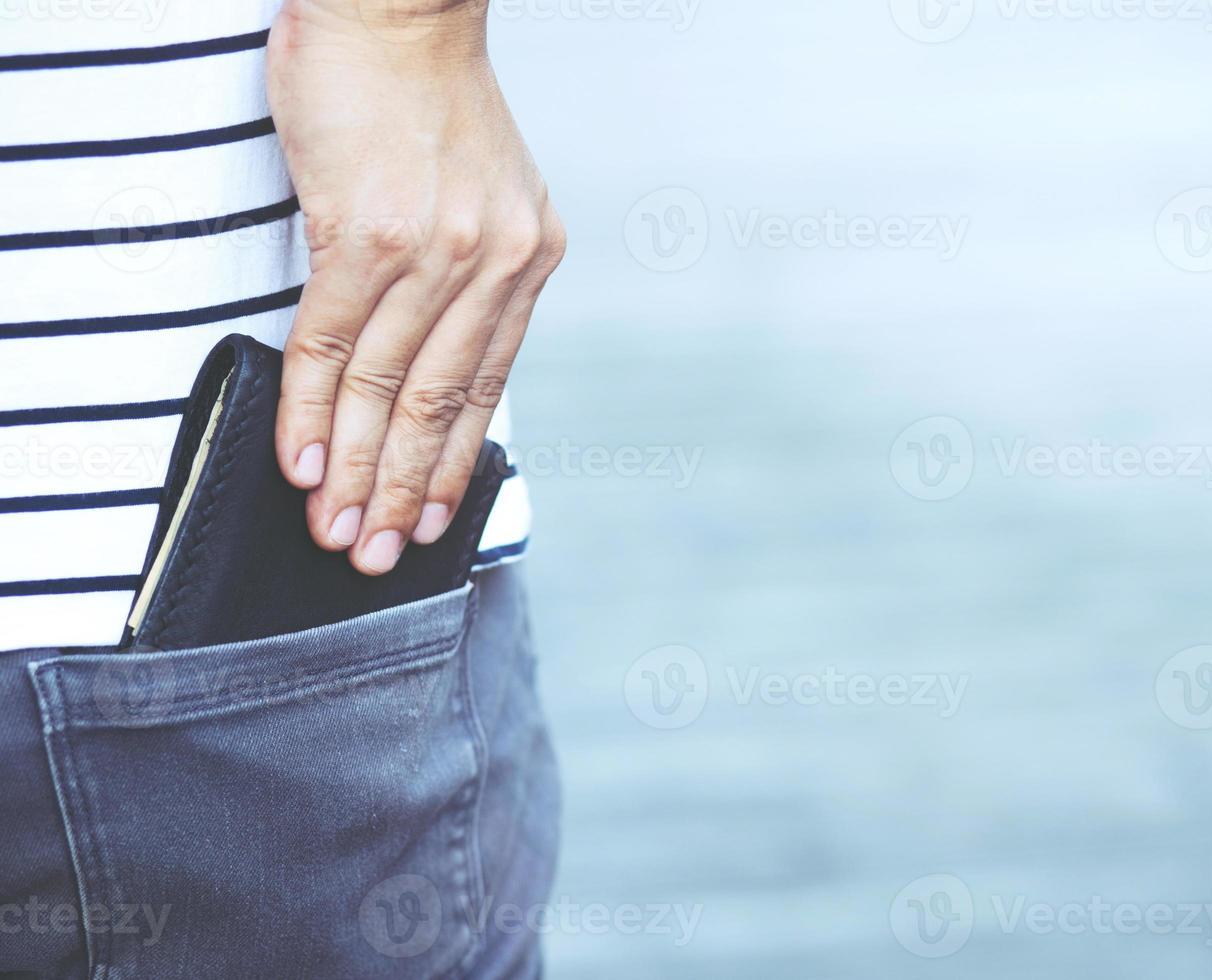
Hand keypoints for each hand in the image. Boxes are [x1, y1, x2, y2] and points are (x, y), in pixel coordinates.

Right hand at [266, 0, 563, 574]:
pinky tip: (302, 459)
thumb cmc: (420, 100)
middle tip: (372, 554)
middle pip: (441, 403)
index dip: (451, 463)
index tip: (427, 521)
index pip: (487, 386)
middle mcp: (493, 262)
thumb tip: (425, 361)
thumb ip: (465, 277)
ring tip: (335, 528)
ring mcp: (435, 250)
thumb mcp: (479, 193)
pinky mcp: (369, 231)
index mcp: (527, 258)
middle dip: (401, 488)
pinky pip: (336, 341)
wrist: (394, 8)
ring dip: (357, 468)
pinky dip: (315, 408)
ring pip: (391, 386)